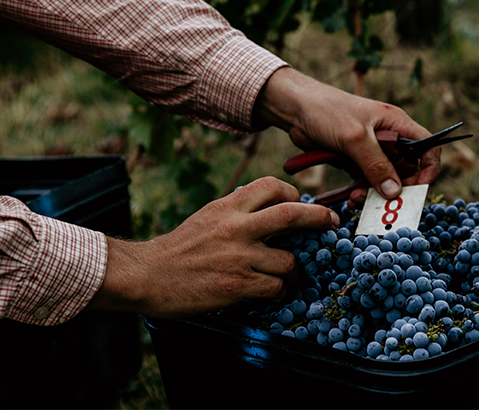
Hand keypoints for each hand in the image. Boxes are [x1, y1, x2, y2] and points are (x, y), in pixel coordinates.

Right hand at [84, 177, 338, 318]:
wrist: (148, 276)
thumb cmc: (178, 249)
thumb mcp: (208, 217)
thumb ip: (238, 212)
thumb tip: (274, 212)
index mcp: (227, 206)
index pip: (271, 186)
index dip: (292, 194)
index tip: (299, 204)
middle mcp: (236, 227)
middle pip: (291, 215)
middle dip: (318, 218)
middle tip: (330, 223)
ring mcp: (238, 257)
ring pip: (288, 261)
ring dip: (292, 270)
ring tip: (283, 275)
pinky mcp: (237, 285)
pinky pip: (276, 287)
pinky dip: (278, 291)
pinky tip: (269, 292)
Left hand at [254, 67, 440, 204]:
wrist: (295, 109)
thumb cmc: (327, 110)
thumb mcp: (354, 137)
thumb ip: (375, 164)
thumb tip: (394, 192)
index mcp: (397, 123)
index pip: (427, 146)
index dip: (429, 168)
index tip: (419, 188)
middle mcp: (388, 138)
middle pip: (407, 169)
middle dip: (397, 188)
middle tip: (382, 201)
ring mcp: (371, 151)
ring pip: (384, 180)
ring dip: (374, 194)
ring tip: (357, 200)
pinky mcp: (354, 161)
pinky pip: (365, 182)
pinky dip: (360, 193)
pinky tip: (350, 199)